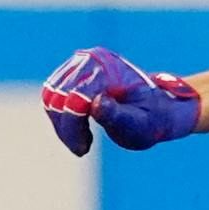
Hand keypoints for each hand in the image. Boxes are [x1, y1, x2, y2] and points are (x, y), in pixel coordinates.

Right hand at [41, 48, 199, 156]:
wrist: (156, 108)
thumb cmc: (150, 120)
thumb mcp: (139, 125)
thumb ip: (117, 116)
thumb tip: (96, 103)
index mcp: (108, 68)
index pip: (75, 98)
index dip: (73, 128)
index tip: (83, 150)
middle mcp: (90, 59)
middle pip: (58, 97)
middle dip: (67, 128)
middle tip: (83, 148)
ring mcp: (79, 62)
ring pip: (51, 97)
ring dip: (62, 124)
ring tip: (83, 140)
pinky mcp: (72, 71)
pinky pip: (52, 95)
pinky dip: (61, 116)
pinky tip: (79, 129)